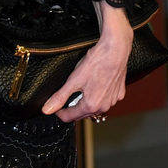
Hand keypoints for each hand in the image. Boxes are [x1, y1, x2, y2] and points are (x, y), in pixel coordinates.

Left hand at [42, 7, 133, 122]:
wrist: (115, 50)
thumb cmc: (96, 63)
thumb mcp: (73, 80)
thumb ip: (60, 97)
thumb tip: (47, 109)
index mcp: (91, 106)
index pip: (69, 117)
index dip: (59, 112)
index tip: (56, 104)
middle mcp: (104, 106)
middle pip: (82, 114)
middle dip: (73, 106)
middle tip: (70, 91)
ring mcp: (113, 100)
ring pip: (95, 107)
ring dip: (87, 101)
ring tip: (84, 86)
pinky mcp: (119, 93)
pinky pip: (106, 99)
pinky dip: (100, 95)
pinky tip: (97, 83)